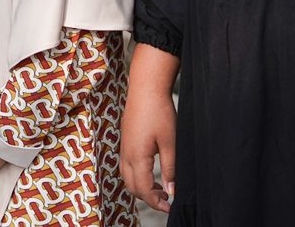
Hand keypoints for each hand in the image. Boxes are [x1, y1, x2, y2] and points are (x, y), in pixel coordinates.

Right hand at [120, 47, 177, 212]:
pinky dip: (137, 176)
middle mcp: (127, 154)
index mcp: (137, 157)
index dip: (156, 202)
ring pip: (127, 177)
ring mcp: (124, 147)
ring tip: (160, 189)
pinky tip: (151, 171)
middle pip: (132, 187)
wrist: (146, 87)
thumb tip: (171, 191)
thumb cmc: (160, 112)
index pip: (143, 190)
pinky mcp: (125, 140)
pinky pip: (126, 166)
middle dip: (148, 198)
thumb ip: (170, 168)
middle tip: (166, 201)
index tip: (170, 207)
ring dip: (141, 187)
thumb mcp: (170, 142)